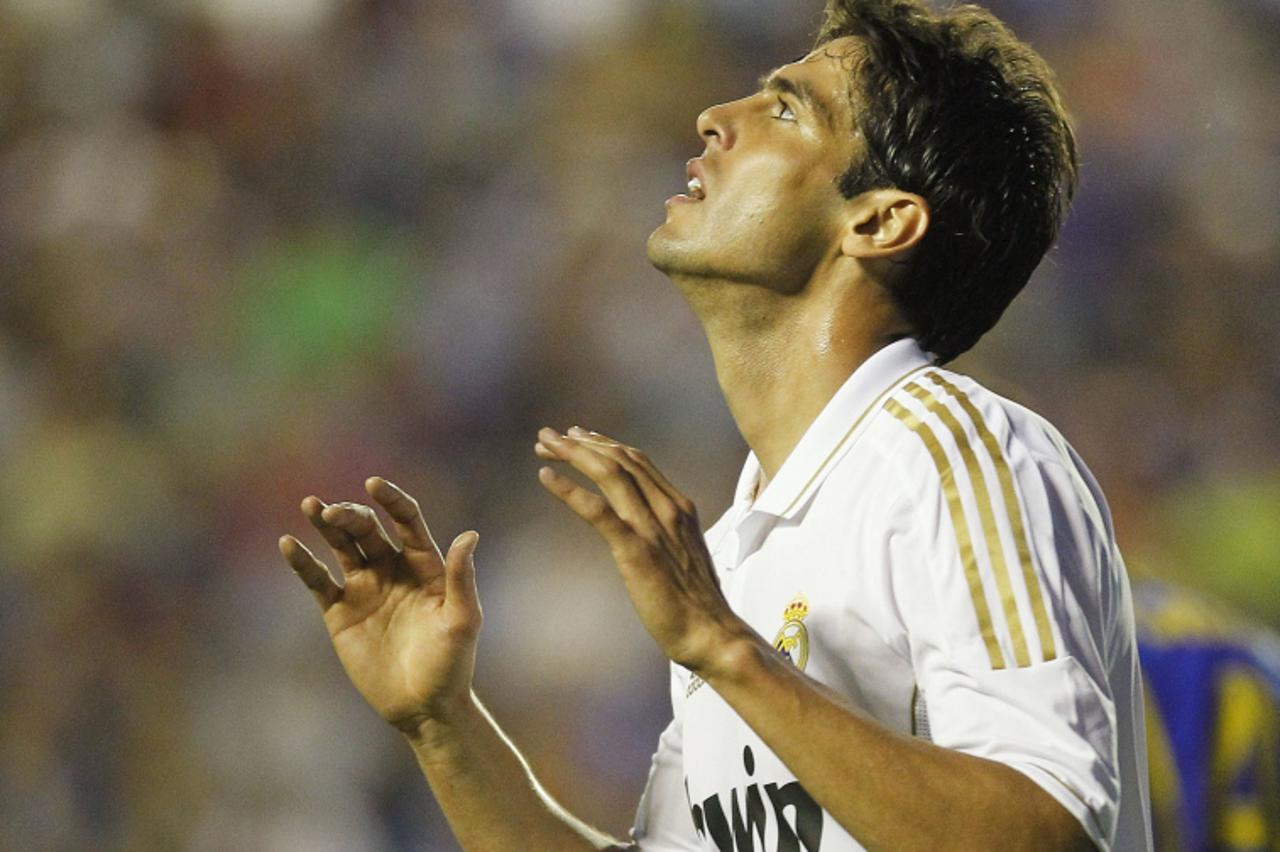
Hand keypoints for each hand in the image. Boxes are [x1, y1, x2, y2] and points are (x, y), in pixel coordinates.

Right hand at [278, 477, 480, 735]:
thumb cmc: (451, 664)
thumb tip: (469, 536)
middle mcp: (393, 569)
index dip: (392, 500)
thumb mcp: (461, 620)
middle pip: (368, 530)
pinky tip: (288, 543)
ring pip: (341, 546)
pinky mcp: (340, 611)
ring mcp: (365, 588)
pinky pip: (318, 580)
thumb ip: (462, 579)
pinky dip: (303, 562)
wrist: (423, 706)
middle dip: (351, 516)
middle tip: (331, 512)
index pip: (407, 520)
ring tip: (310, 505)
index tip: (375, 485)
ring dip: (326, 524)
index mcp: (425, 564)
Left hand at [534, 427, 749, 673]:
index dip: (604, 444)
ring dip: (572, 454)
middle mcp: (667, 508)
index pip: (637, 460)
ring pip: (609, 474)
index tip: (577, 437)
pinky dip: (569, 490)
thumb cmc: (696, 602)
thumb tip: (641, 526)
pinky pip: (598, 511)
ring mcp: (652, 527)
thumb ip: (664, 532)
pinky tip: (545, 476)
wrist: (712, 633)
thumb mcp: (682, 553)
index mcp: (678, 506)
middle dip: (581, 443)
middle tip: (549, 437)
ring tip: (544, 445)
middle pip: (620, 459)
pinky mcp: (636, 551)